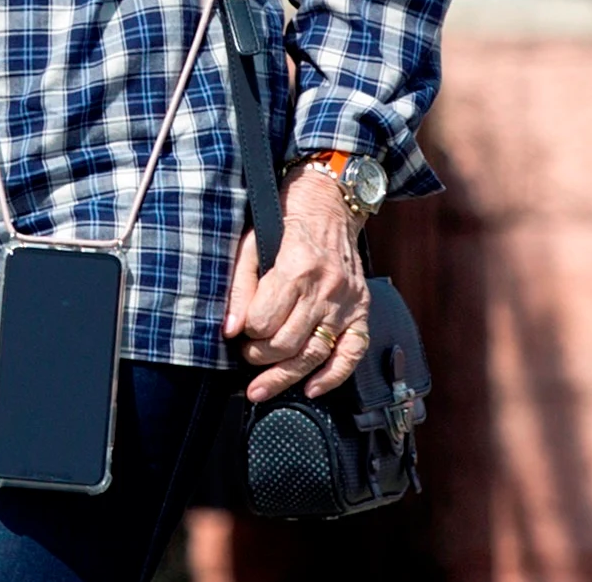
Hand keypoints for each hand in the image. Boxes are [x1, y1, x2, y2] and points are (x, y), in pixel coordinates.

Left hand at [226, 169, 370, 403]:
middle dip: (260, 357)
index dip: (246, 332)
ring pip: (315, 354)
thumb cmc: (285, 220)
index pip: (264, 321)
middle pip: (288, 344)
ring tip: (262, 387)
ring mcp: (347, 302)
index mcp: (296, 267)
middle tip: (247, 355)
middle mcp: (325, 288)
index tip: (239, 332)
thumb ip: (239, 286)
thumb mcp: (252, 242)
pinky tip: (311, 389)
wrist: (331, 202)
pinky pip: (352, 353)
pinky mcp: (362, 310)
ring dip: (285, 376)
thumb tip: (229, 329)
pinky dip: (333, 376)